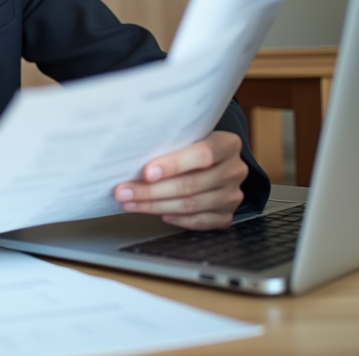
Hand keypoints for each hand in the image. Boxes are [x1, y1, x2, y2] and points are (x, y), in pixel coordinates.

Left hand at [113, 131, 247, 229]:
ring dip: (156, 206)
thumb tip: (132, 154)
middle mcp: (234, 170)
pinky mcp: (227, 215)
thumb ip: (170, 143)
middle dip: (152, 190)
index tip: (146, 173)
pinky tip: (160, 214)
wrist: (217, 161)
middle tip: (125, 192)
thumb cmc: (194, 146)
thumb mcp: (187, 136)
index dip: (173, 165)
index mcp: (227, 144)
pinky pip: (200, 222)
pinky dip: (177, 219)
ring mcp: (232, 195)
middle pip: (191, 185)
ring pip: (191, 205)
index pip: (202, 155)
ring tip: (131, 203)